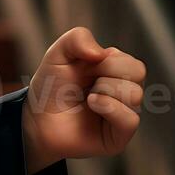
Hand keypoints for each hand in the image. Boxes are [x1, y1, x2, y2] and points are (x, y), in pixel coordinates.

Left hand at [22, 27, 144, 173]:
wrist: (37, 116)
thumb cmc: (51, 86)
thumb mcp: (58, 54)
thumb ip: (77, 38)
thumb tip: (103, 53)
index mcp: (116, 72)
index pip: (132, 62)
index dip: (107, 60)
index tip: (86, 67)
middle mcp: (125, 92)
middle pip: (138, 72)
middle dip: (106, 71)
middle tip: (87, 82)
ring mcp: (123, 114)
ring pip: (135, 94)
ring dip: (104, 90)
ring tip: (87, 97)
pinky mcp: (119, 136)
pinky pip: (130, 119)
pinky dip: (109, 107)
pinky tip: (92, 105)